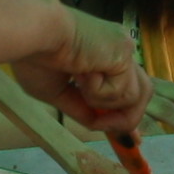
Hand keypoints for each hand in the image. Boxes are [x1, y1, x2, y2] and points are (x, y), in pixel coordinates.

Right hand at [9, 9, 147, 134]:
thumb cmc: (34, 56)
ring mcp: (123, 50)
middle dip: (126, 118)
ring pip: (134, 97)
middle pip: (141, 93)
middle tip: (101, 125)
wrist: (33, 35)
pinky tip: (81, 74)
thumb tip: (97, 124)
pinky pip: (123, 92)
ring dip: (104, 103)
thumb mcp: (57, 92)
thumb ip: (80, 107)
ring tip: (80, 87)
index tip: (131, 139)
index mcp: (101, 54)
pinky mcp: (125, 52)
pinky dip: (100, 93)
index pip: (126, 87)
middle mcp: (116, 50)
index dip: (128, 114)